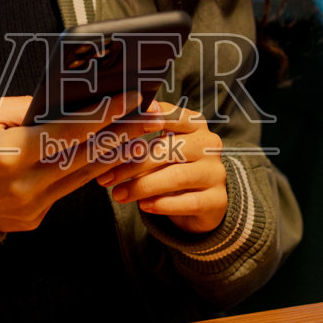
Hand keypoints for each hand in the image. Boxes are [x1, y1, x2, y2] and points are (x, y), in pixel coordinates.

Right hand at [0, 92, 156, 233]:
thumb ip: (24, 107)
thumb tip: (64, 99)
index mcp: (10, 154)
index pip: (69, 131)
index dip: (105, 113)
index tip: (131, 97)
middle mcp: (25, 185)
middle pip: (87, 155)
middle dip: (124, 133)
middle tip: (152, 115)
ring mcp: (32, 207)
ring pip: (85, 176)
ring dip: (116, 153)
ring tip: (142, 134)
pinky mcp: (35, 219)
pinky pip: (69, 191)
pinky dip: (90, 172)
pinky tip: (111, 156)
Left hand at [95, 100, 226, 235]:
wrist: (202, 203)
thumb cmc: (172, 168)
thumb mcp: (159, 150)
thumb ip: (140, 141)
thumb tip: (104, 141)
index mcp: (194, 124)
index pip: (170, 116)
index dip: (143, 121)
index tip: (117, 127)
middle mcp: (209, 144)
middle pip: (169, 150)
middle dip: (133, 164)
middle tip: (105, 177)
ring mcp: (216, 172)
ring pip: (177, 177)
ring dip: (143, 187)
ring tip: (118, 195)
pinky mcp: (218, 200)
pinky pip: (188, 202)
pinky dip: (162, 205)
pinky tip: (143, 206)